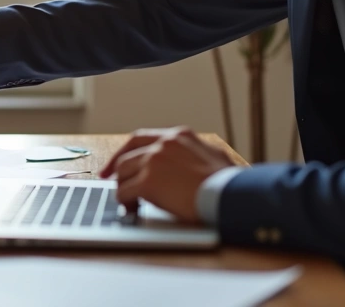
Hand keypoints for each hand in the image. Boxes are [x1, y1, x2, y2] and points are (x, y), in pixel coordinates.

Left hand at [99, 127, 235, 222]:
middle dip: (116, 170)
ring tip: (130, 202)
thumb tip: (187, 163)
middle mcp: (164, 143)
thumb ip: (195, 154)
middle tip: (110, 181)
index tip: (117, 162)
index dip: (125, 151)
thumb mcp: (214, 157)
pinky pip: (125, 191)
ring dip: (123, 188)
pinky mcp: (149, 181)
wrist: (233, 196)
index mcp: (179, 136)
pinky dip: (124, 201)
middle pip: (127, 155)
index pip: (141, 138)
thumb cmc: (230, 183)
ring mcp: (154, 161)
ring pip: (123, 173)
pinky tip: (131, 208)